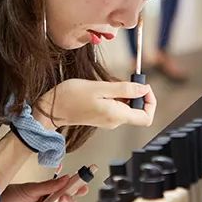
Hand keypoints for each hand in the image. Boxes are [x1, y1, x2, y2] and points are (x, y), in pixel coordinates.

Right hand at [35, 79, 156, 128]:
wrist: (51, 108)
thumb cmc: (71, 97)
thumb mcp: (99, 87)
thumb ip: (124, 89)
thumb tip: (144, 89)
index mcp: (116, 116)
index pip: (146, 117)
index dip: (150, 101)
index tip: (143, 86)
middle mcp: (115, 121)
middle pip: (138, 111)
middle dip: (136, 94)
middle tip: (124, 80)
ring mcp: (109, 120)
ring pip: (128, 107)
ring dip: (125, 93)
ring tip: (109, 85)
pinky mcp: (103, 116)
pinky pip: (118, 106)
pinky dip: (117, 96)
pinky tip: (104, 89)